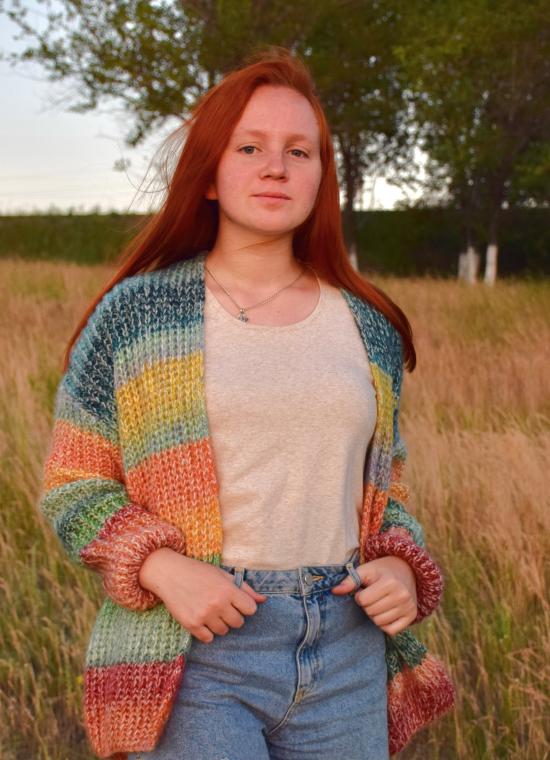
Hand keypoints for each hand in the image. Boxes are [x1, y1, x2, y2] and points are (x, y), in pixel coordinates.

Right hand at [138, 548, 267, 642]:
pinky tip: (202, 619)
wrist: (170, 574)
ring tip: (211, 611)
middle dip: (233, 616)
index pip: (250, 609)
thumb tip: (263, 601)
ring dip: (220, 623)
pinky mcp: (191, 625)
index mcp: (227, 590)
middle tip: (222, 607)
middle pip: (238, 623)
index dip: (245, 606)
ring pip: (224, 631)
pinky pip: (208, 638)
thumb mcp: (223, 574)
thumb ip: (244, 588)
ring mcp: (204, 616)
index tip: (237, 602)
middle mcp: (217, 604)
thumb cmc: (199, 572)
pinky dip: (207, 632)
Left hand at [331, 556, 417, 635]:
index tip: (365, 589)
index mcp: (390, 582)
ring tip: (378, 603)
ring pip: (379, 622)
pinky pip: (391, 631)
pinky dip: (384, 624)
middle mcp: (402, 595)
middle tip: (372, 596)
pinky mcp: (412, 616)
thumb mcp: (366, 570)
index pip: (363, 600)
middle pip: (370, 612)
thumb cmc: (381, 571)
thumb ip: (350, 580)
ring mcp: (408, 607)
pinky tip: (385, 612)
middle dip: (367, 605)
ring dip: (374, 615)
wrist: (406, 570)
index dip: (359, 595)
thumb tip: (334, 591)